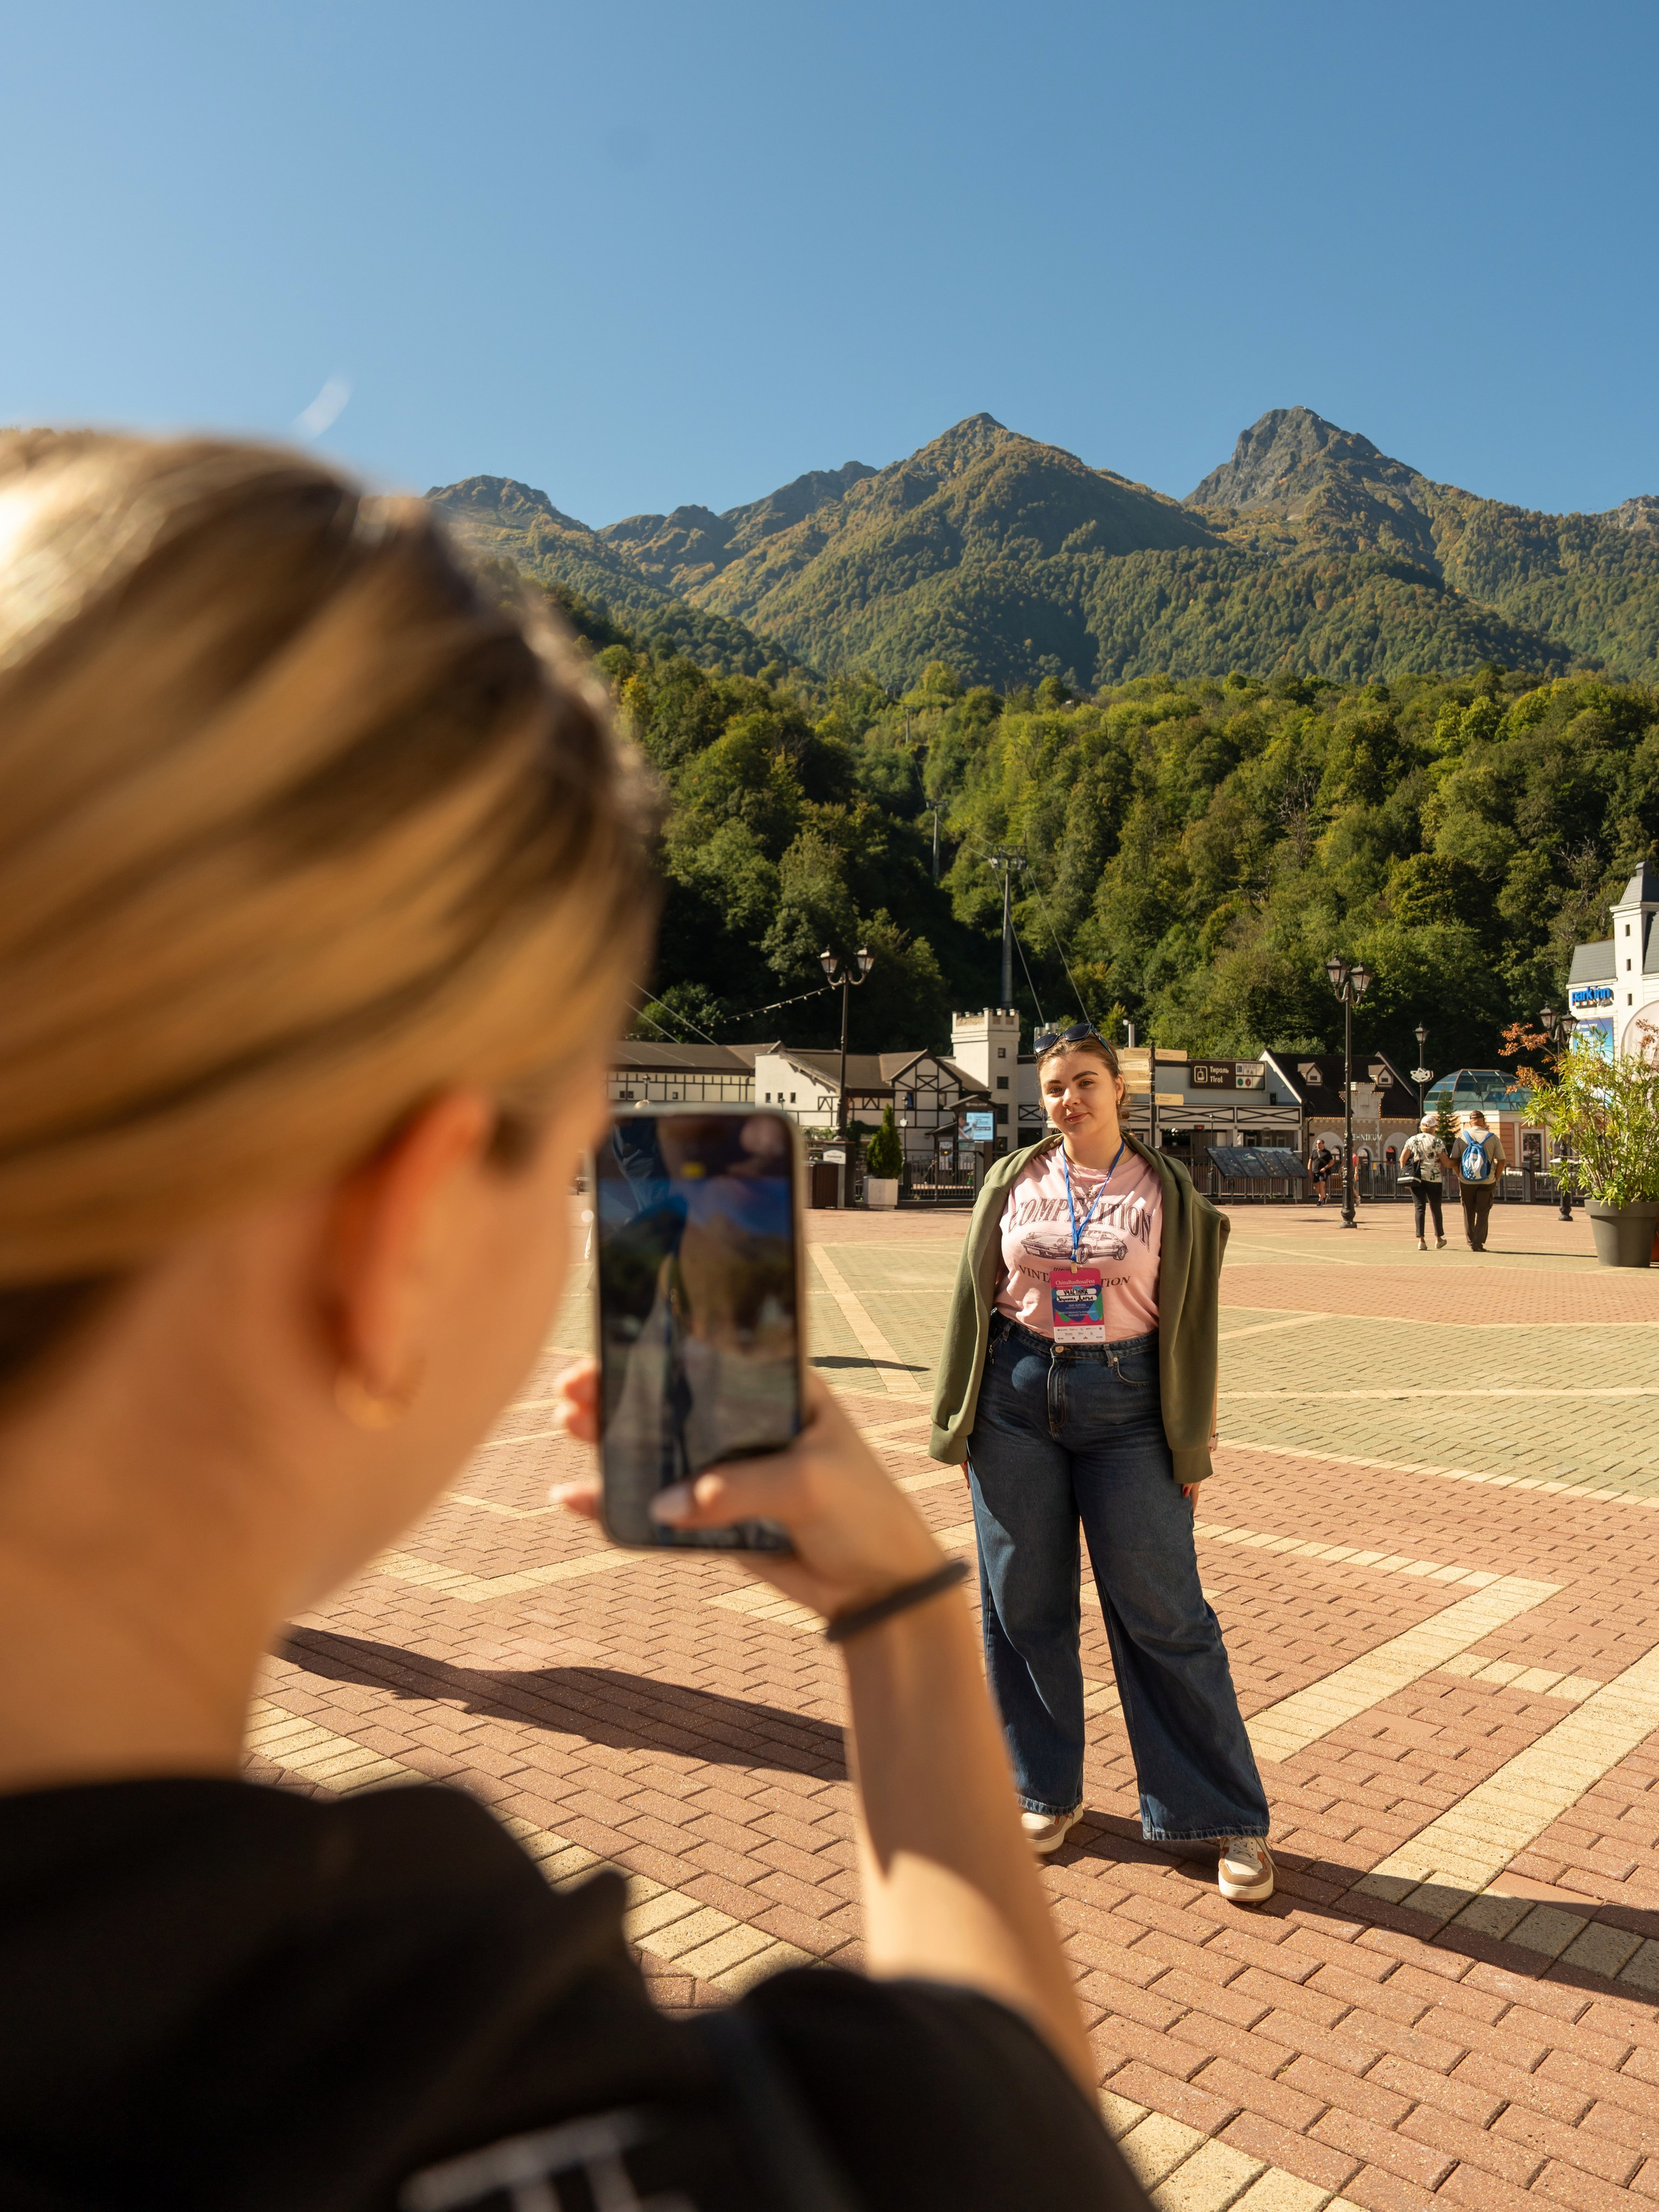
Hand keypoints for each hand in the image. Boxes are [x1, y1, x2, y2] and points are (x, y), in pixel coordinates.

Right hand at [549, 1361, 946, 1622]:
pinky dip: (615, 1501)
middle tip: (574, 1388)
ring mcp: (728, 1470)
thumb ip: (738, 1488)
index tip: (612, 1347)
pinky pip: (656, 1505)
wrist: (881, 1589)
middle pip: (674, 1399)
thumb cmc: (862, 1515)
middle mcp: (749, 1424)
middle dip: (622, 1389)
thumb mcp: (809, 1484)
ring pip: (657, 1447)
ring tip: (568, 1422)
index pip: (713, 1358)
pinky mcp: (713, 1516)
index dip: (661, 1350)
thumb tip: (665, 1503)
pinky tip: (574, 1497)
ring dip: (611, 1436)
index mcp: (782, 1392)